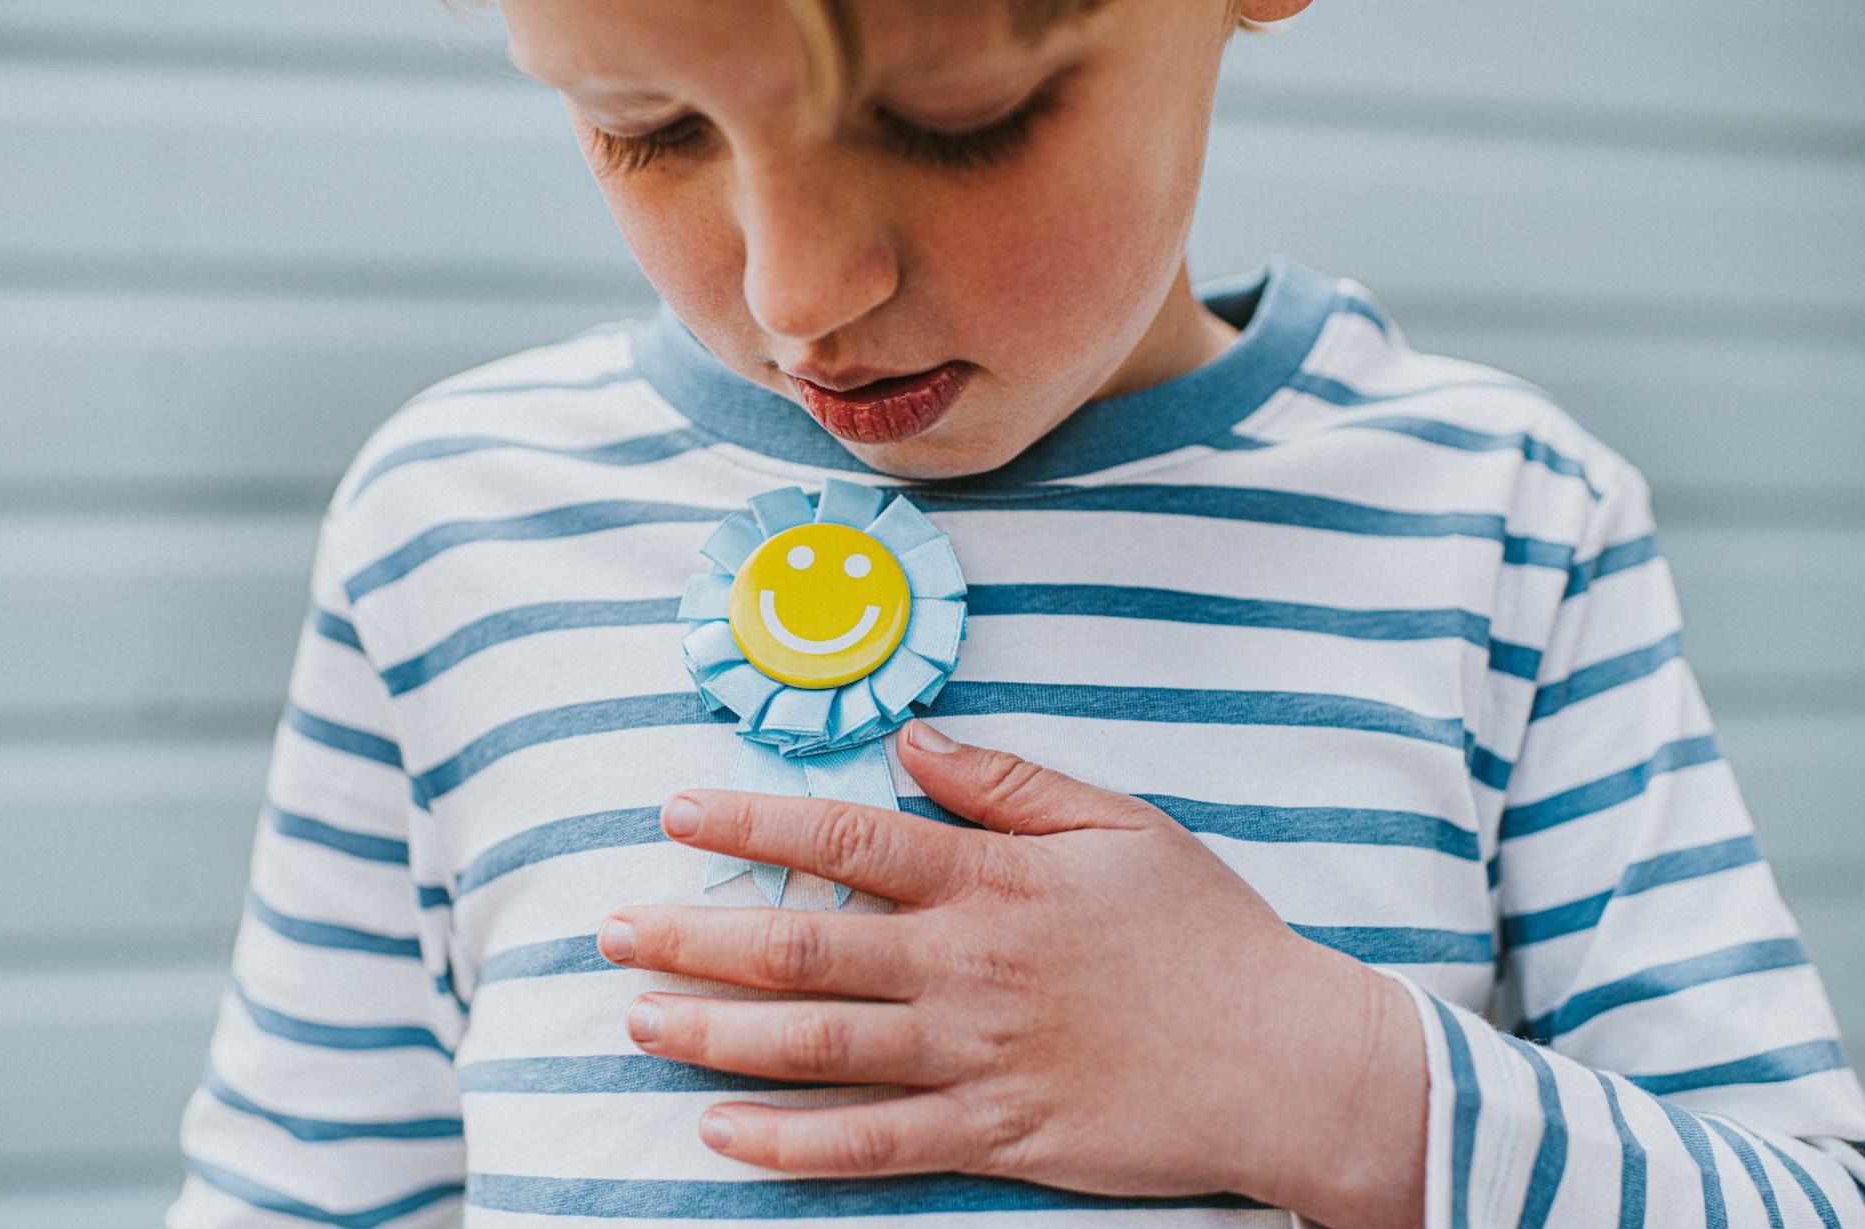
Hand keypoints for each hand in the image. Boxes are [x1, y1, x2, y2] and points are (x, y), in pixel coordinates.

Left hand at [596, 721, 1426, 1228]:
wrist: (1284, 1062)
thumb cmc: (1207, 935)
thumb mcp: (1123, 825)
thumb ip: (1010, 783)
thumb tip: (916, 739)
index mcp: (993, 882)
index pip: (846, 844)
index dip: (750, 826)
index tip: (676, 813)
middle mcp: (965, 968)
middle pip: (801, 952)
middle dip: (692, 939)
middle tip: (613, 932)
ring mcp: (974, 1058)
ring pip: (814, 1050)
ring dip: (713, 1034)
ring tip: (638, 1020)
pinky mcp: (993, 1136)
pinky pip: (870, 1145)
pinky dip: (788, 1143)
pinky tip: (722, 1131)